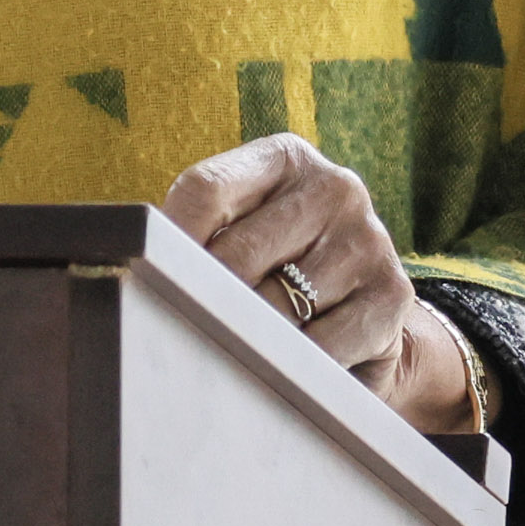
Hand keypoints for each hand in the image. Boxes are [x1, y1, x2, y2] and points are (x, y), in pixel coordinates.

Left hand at [161, 135, 480, 432]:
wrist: (362, 322)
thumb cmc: (275, 274)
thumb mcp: (239, 235)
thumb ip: (194, 237)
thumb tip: (132, 261)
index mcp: (285, 158)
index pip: (205, 191)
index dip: (167, 244)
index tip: (146, 283)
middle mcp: (335, 187)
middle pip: (236, 253)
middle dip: (205, 302)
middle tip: (185, 334)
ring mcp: (369, 239)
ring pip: (275, 305)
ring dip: (248, 339)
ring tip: (238, 351)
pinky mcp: (392, 294)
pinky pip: (318, 346)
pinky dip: (290, 368)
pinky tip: (283, 367)